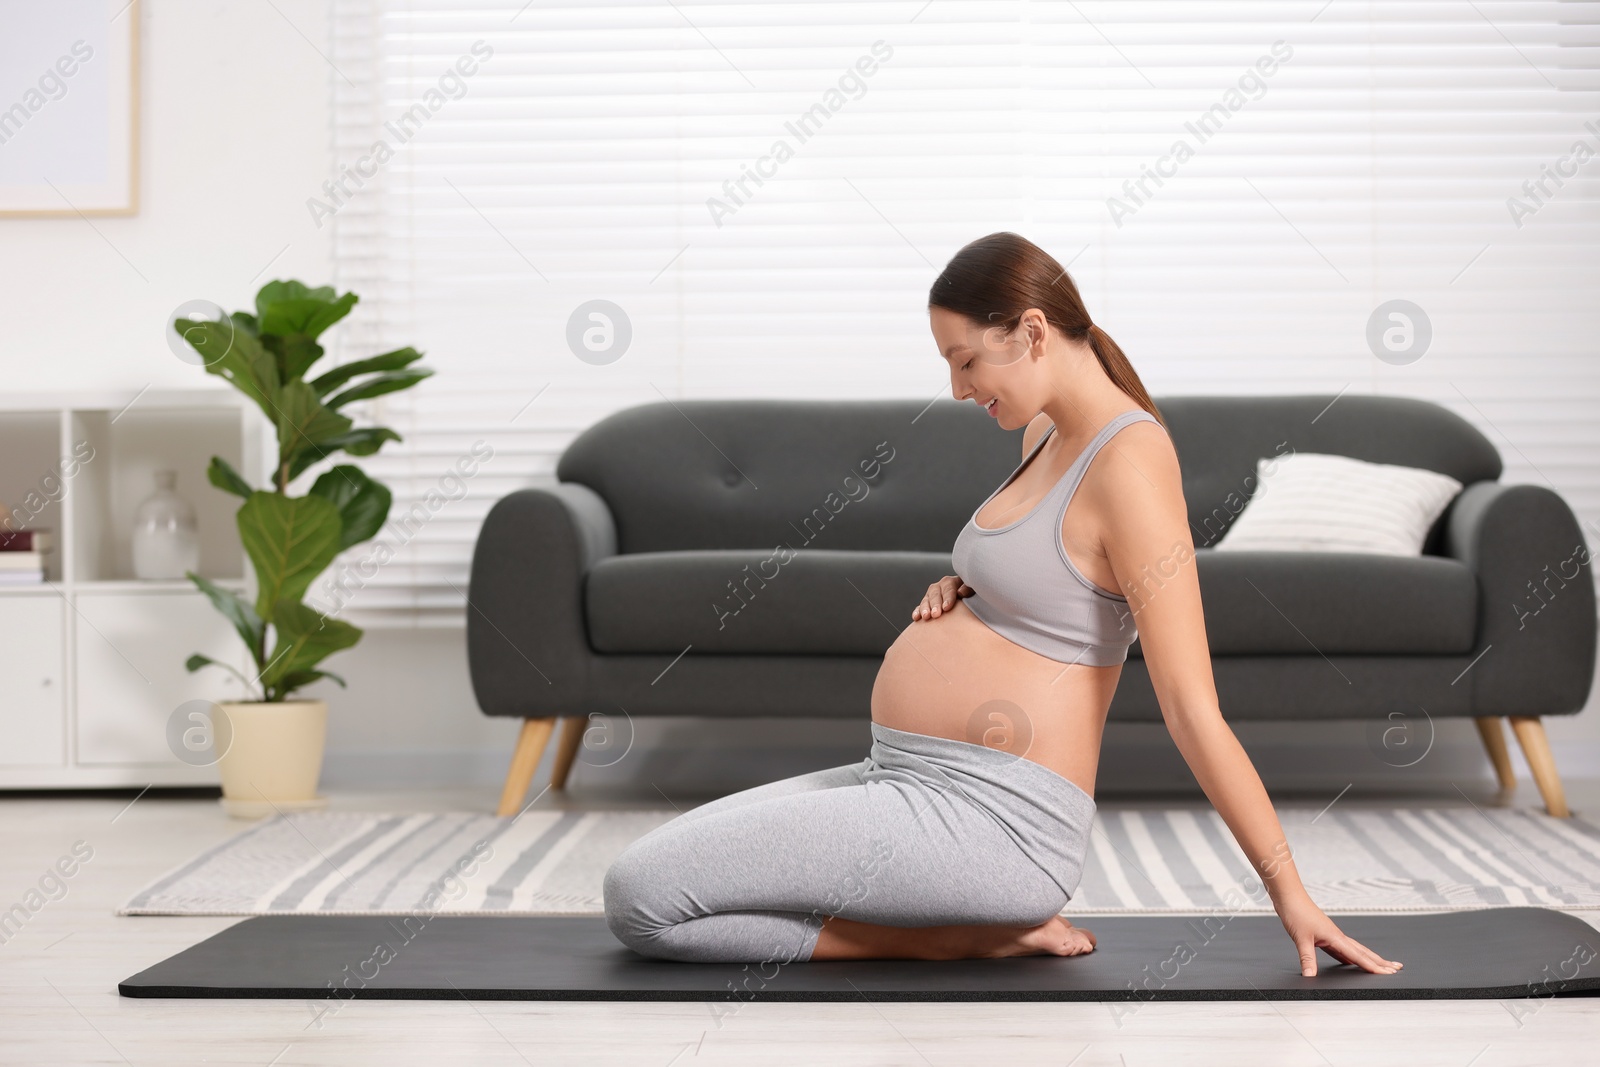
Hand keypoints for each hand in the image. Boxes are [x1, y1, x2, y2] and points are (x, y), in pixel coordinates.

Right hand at [911, 575, 973, 620]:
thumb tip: (961, 592)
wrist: (967, 601)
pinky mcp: (927, 603)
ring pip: (926, 599)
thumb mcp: (975, 590)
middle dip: (935, 604)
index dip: (948, 597)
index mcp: (953, 581)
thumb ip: (969, 589)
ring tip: (926, 617)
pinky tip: (916, 618)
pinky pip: (920, 606)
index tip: (947, 608)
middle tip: (935, 614)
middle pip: (936, 593)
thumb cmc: (974, 597)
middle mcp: (940, 586)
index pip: (949, 588)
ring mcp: (932, 595)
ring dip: (925, 608)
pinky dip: (917, 611)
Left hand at [1278, 895, 1402, 975]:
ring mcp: (1331, 934)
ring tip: (1379, 966)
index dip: (1373, 966)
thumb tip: (1310, 977)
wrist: (1289, 896)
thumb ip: (1307, 959)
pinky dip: (1348, 957)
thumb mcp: (1301, 938)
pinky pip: (1341, 949)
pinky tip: (1348, 962)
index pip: (1358, 955)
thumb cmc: (1296, 912)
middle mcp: (1337, 935)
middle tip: (1396, 968)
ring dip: (1367, 958)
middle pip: (1363, 952)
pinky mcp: (1323, 934)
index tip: (1389, 973)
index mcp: (1336, 937)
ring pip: (1354, 950)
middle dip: (1379, 961)